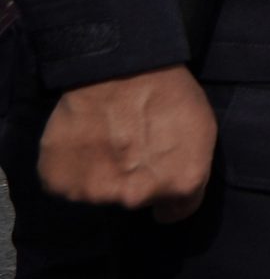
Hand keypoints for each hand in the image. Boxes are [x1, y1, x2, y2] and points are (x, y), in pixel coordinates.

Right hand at [40, 65, 216, 220]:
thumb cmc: (168, 92)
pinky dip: (71, 171)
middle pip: (135, 200)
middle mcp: (137, 197)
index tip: (159, 181)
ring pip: (99, 193)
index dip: (169, 199)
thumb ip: (189, 169)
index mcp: (181, 184)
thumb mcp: (202, 130)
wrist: (118, 66)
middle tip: (129, 149)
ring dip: (101, 175)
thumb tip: (173, 196)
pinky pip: (67, 185)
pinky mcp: (59, 183)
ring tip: (104, 141)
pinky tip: (82, 145)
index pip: (176, 212)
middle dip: (134, 181)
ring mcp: (95, 193)